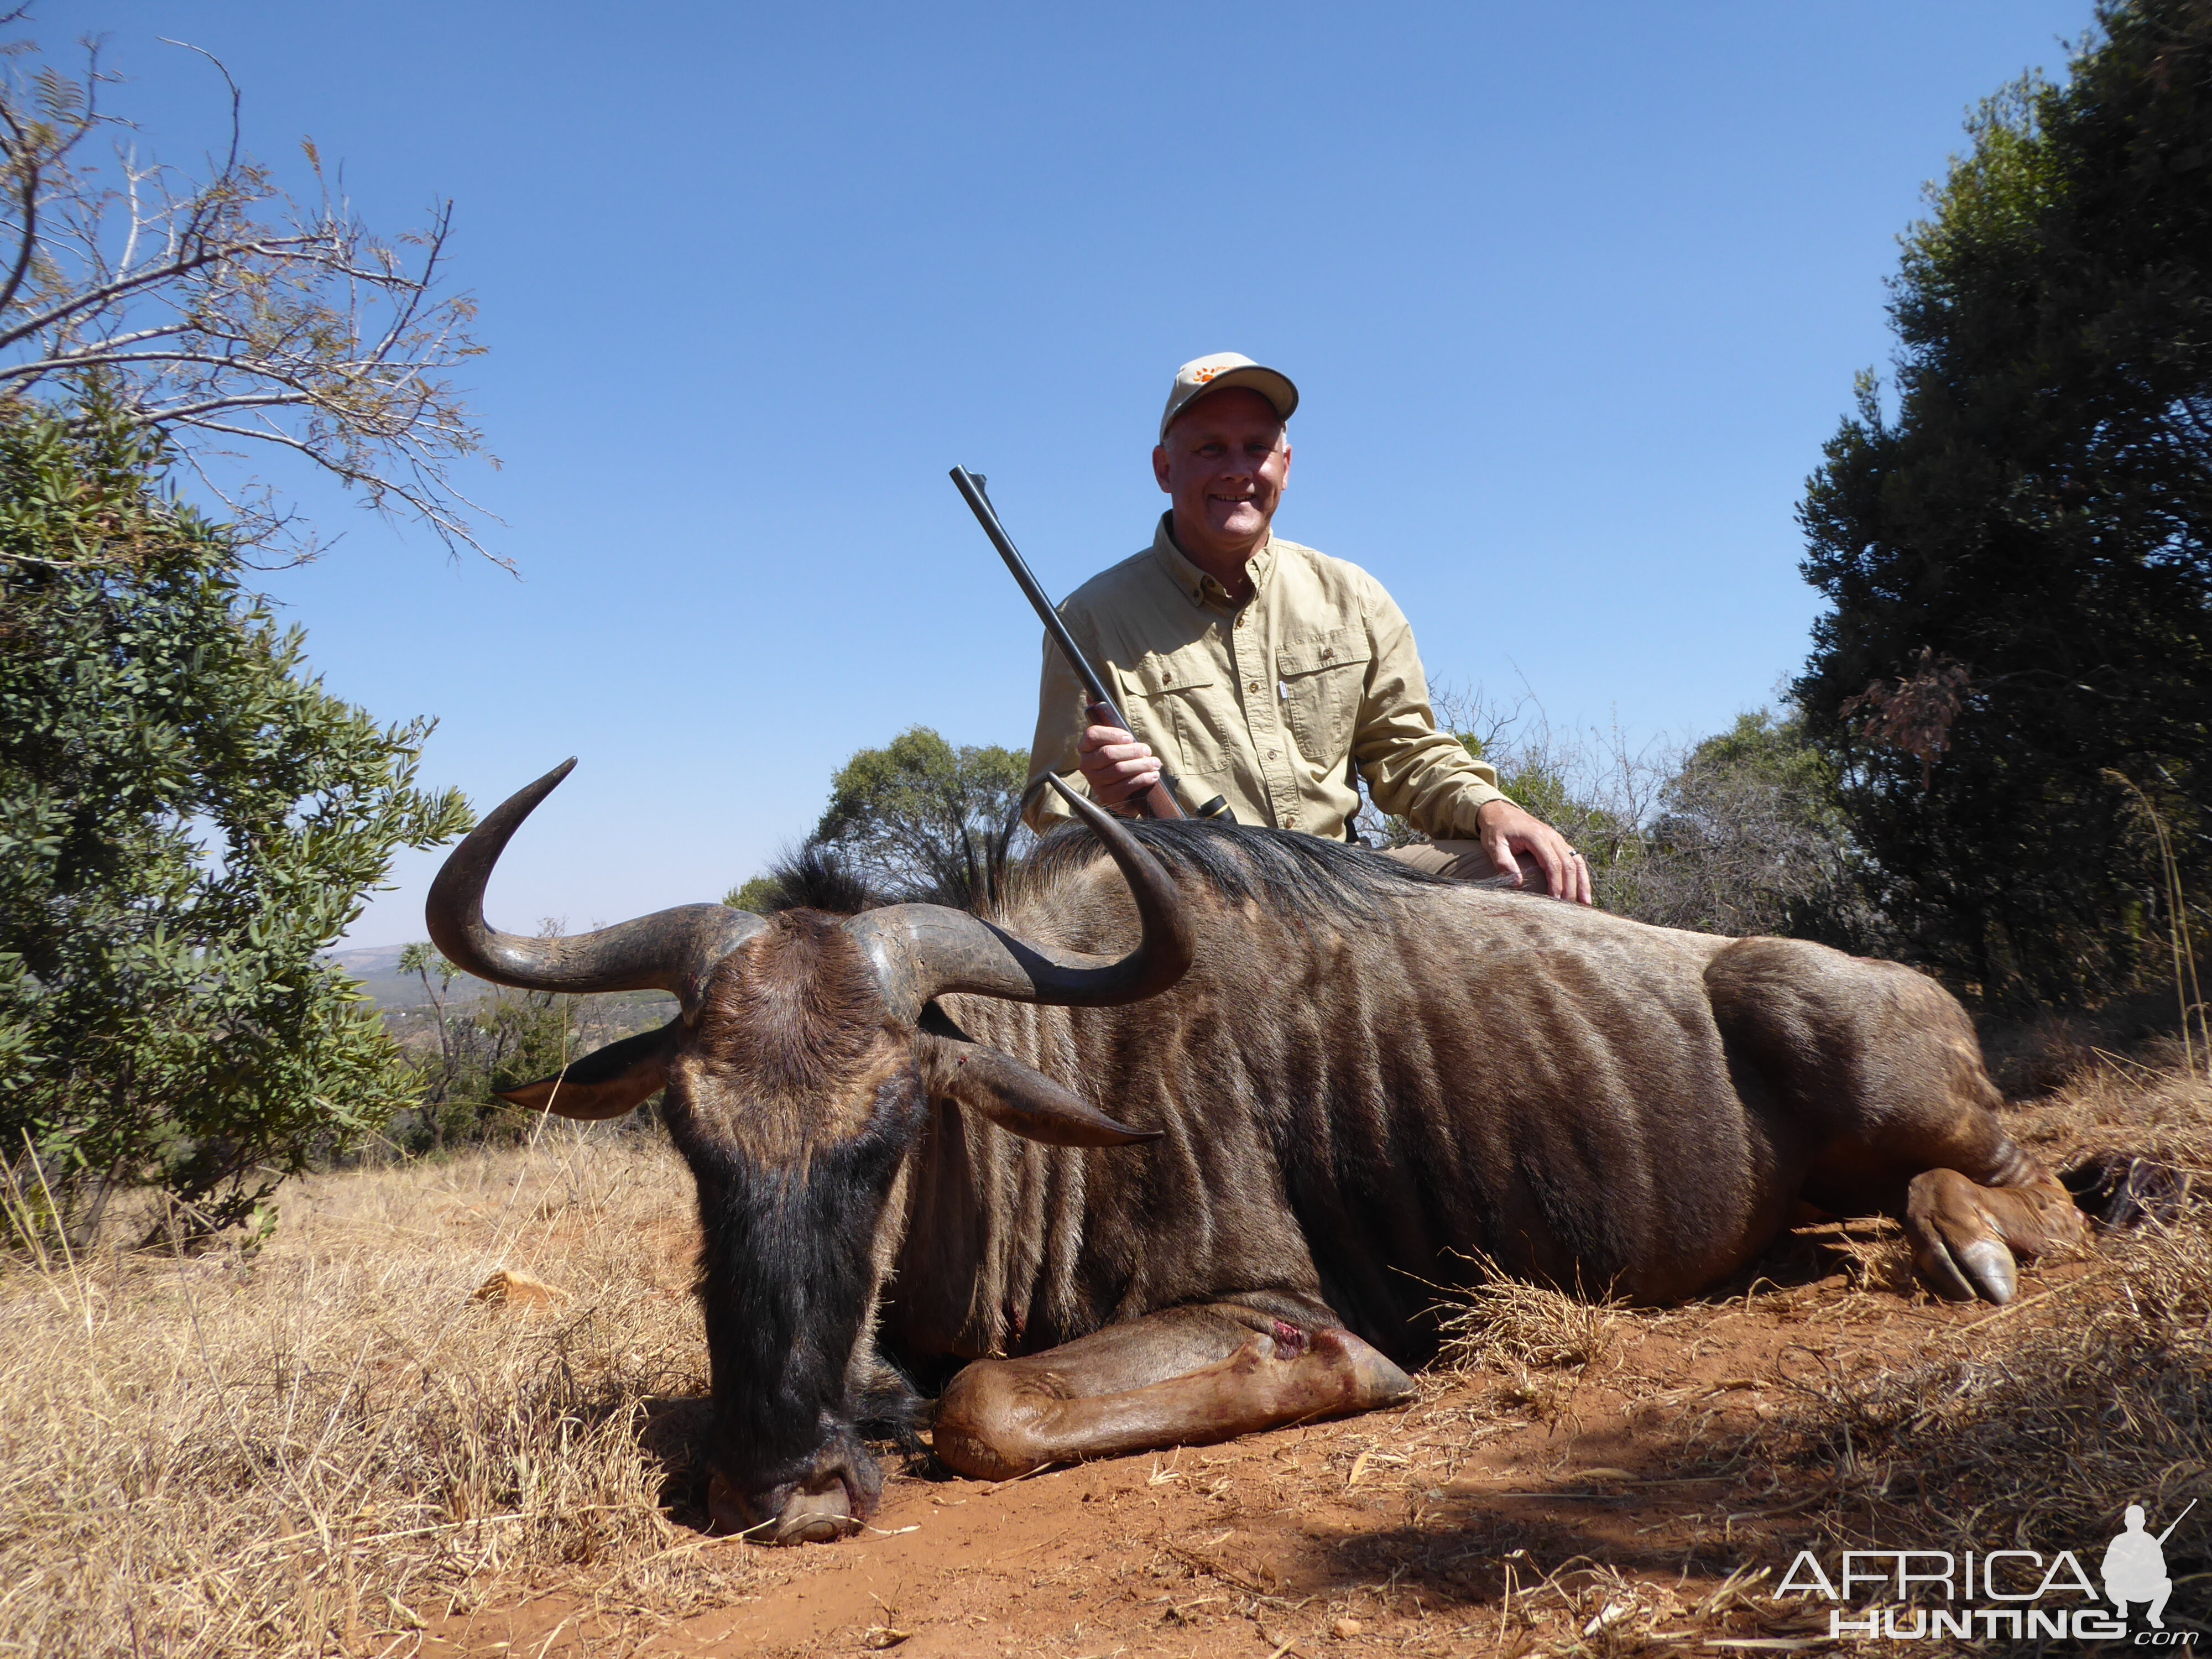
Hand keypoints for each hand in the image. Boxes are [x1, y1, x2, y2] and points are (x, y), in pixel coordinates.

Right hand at [1076, 707, 1161, 811]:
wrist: (1126, 788)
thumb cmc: (1122, 756)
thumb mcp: (1116, 737)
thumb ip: (1105, 717)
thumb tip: (1090, 694)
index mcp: (1086, 747)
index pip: (1092, 735)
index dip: (1112, 734)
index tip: (1129, 736)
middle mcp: (1086, 765)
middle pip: (1108, 754)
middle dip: (1132, 751)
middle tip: (1147, 751)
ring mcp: (1095, 782)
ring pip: (1118, 770)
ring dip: (1141, 765)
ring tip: (1154, 763)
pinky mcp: (1107, 798)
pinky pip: (1124, 787)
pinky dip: (1141, 780)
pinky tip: (1152, 776)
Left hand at [1477, 799, 1593, 904]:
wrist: (1500, 811)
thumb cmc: (1496, 829)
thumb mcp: (1494, 845)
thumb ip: (1504, 862)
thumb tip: (1517, 883)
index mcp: (1537, 836)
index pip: (1553, 864)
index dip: (1556, 884)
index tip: (1555, 901)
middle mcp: (1552, 836)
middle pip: (1568, 864)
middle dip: (1571, 887)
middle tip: (1570, 908)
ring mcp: (1557, 838)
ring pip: (1577, 861)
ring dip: (1582, 882)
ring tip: (1586, 903)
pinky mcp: (1558, 842)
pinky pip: (1575, 858)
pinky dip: (1581, 873)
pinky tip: (1583, 889)